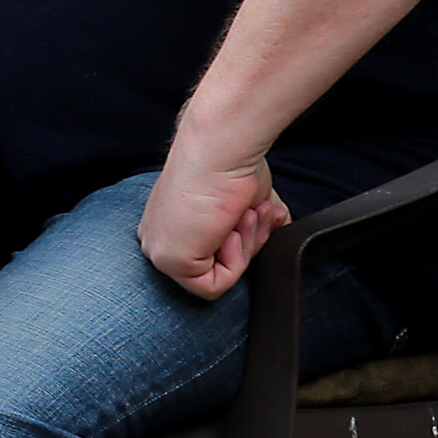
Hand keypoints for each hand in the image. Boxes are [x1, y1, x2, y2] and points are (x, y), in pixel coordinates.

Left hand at [138, 143, 288, 301]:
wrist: (220, 151)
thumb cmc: (229, 165)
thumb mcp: (244, 200)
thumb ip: (253, 222)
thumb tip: (276, 226)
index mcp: (172, 225)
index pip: (213, 253)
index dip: (246, 238)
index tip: (256, 211)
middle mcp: (161, 238)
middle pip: (216, 266)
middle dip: (248, 241)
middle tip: (253, 213)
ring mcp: (161, 251)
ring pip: (217, 276)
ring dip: (246, 246)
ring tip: (244, 214)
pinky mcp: (170, 261)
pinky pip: (214, 286)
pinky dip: (236, 261)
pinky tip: (230, 230)